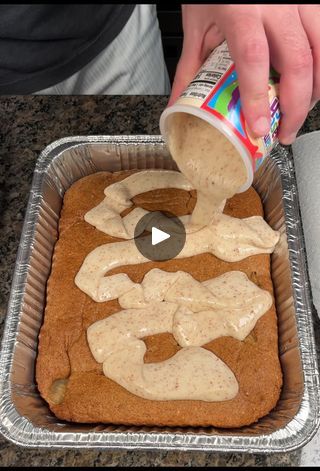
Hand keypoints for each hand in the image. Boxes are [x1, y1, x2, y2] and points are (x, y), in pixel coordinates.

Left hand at [170, 5, 319, 144]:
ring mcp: (299, 1)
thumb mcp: (197, 23)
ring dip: (314, 91)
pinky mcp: (312, 1)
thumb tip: (179, 103)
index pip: (253, 59)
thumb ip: (190, 66)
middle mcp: (277, 5)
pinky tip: (311, 85)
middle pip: (298, 63)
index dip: (258, 98)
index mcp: (241, 10)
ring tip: (299, 114)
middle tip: (284, 132)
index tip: (258, 127)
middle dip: (296, 108)